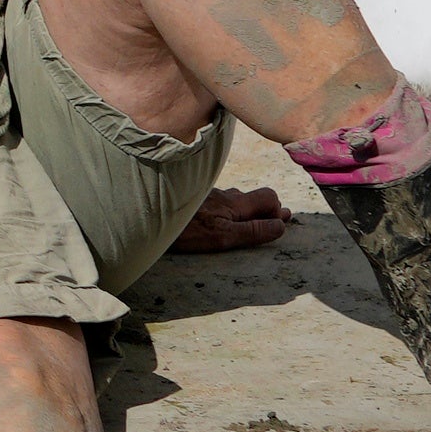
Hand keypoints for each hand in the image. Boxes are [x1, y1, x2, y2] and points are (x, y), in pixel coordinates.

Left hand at [174, 179, 290, 254]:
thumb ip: (252, 230)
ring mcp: (208, 196)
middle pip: (252, 198)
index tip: (275, 227)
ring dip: (244, 210)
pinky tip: (216, 218)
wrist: (149, 214)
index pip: (268, 197)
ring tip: (249, 221)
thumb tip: (281, 226)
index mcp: (234, 203)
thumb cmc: (187, 229)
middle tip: (273, 222)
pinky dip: (224, 210)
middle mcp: (224, 195)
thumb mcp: (223, 236)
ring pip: (233, 200)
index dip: (275, 212)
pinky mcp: (193, 199)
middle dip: (264, 211)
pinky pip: (216, 202)